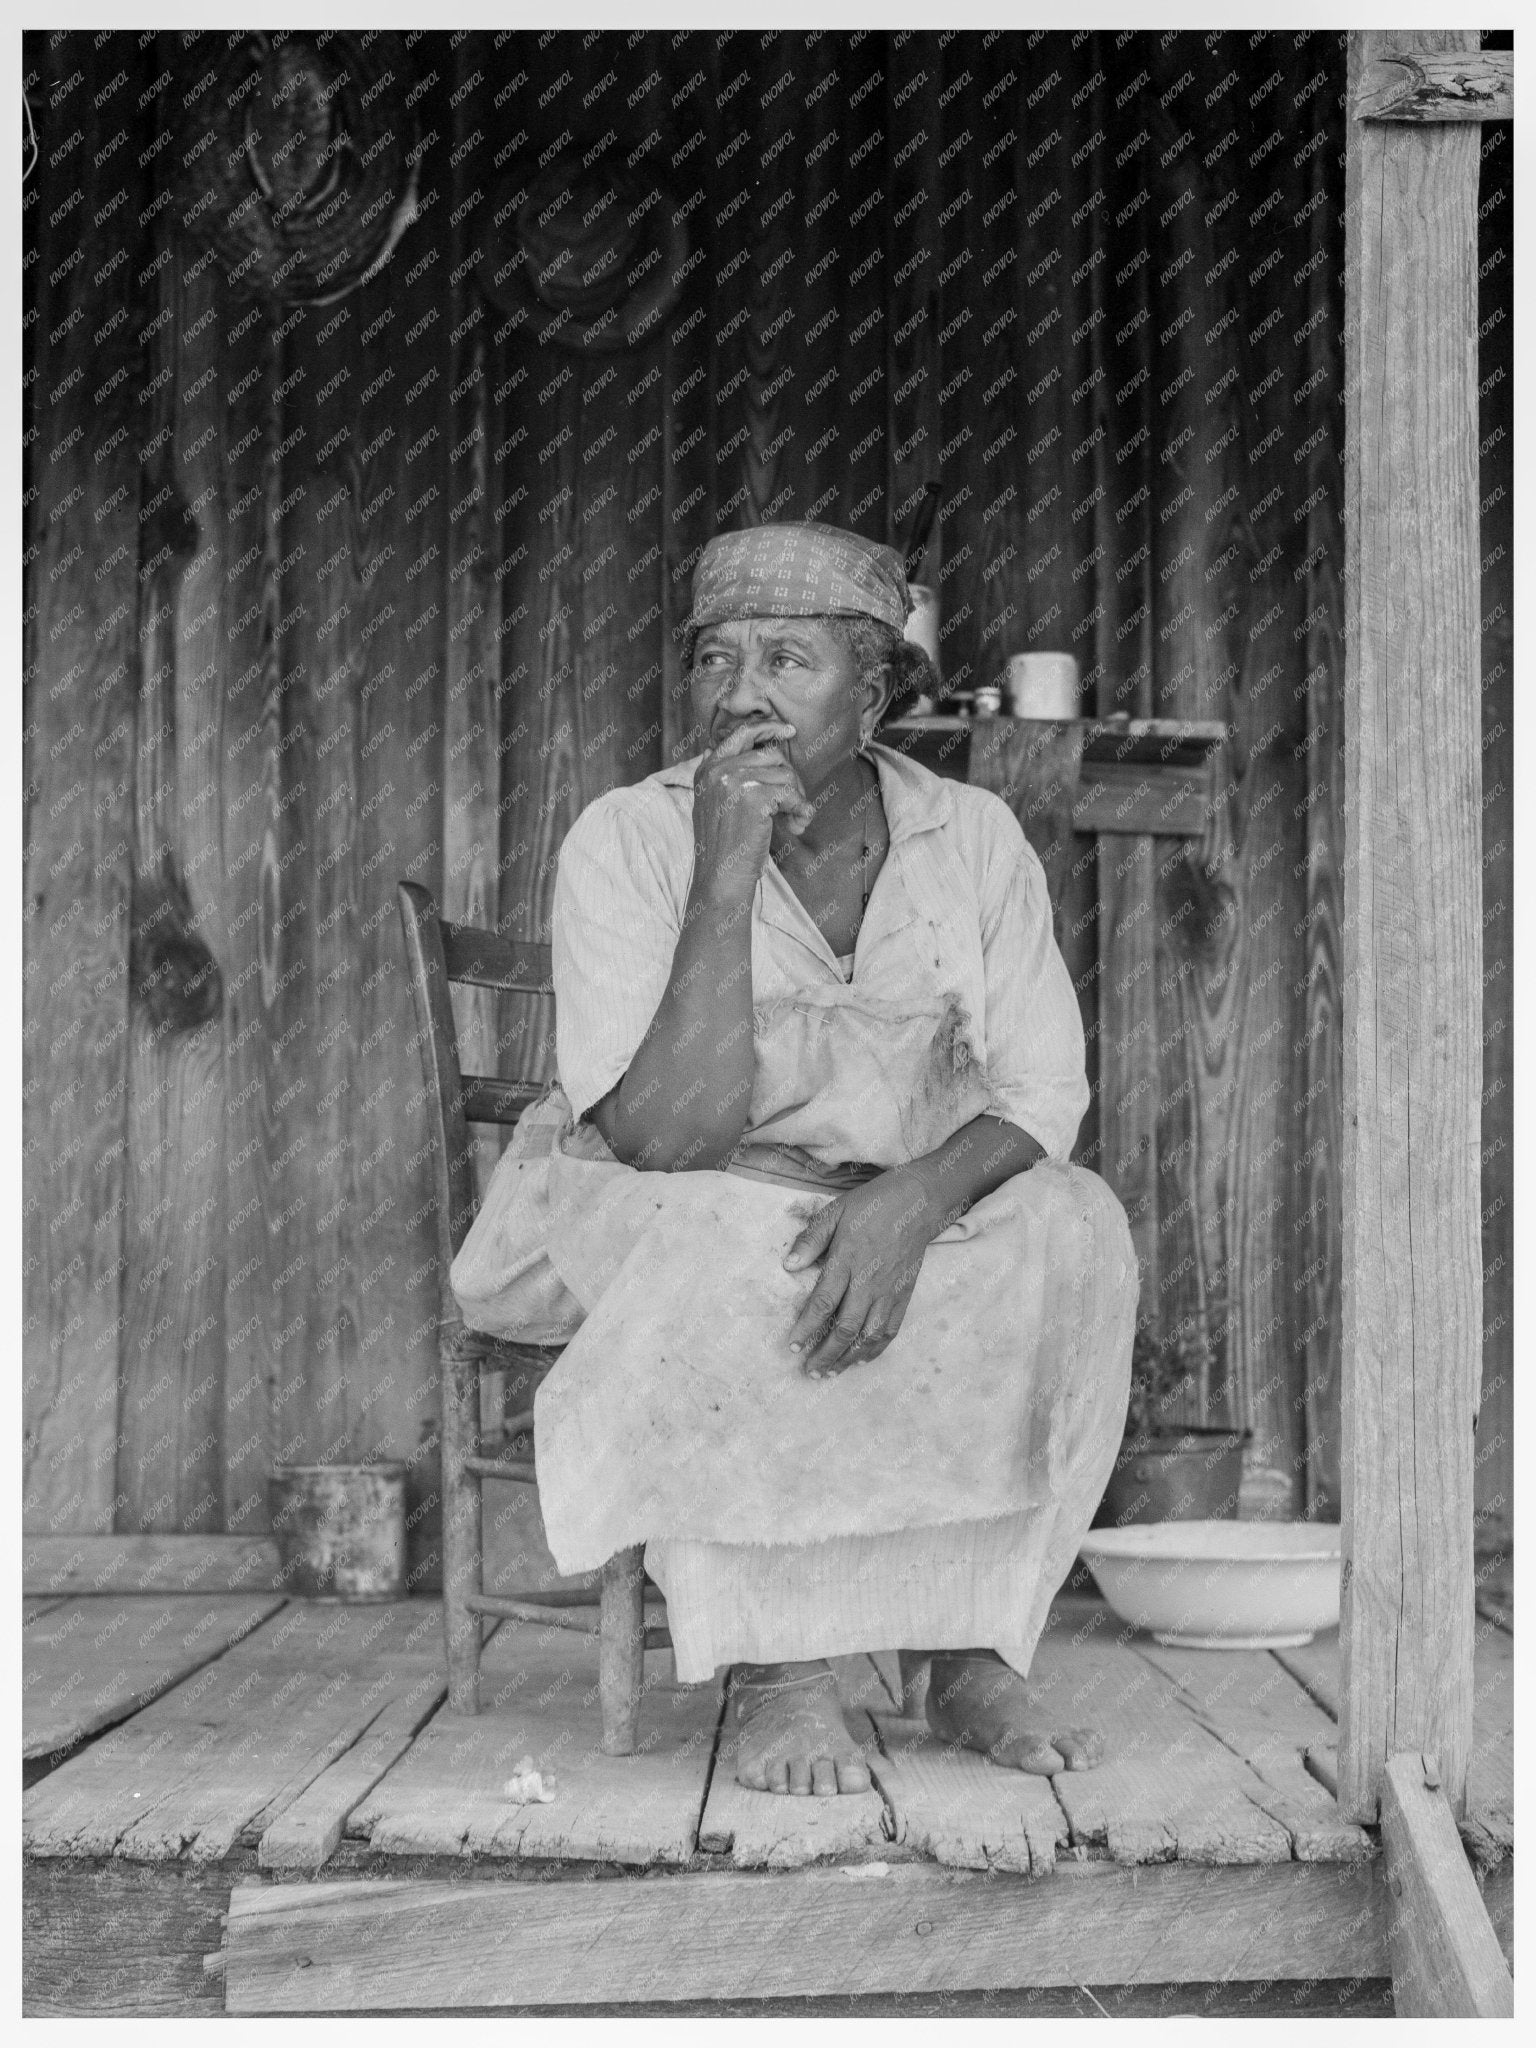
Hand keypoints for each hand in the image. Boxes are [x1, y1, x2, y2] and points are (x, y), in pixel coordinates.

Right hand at [693, 719, 813, 903]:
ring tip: (794, 820)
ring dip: (796, 798)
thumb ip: (714, 775)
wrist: (720, 878)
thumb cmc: (723, 848)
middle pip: (770, 754)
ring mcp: (733, 780)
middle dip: (789, 778)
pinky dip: (800, 810)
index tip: (788, 731)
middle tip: (794, 804)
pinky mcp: (753, 795)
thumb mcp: (710, 804)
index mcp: (706, 770)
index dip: (767, 727)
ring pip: (784, 774)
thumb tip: (709, 746)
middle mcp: (717, 770)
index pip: (739, 733)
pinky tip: (796, 827)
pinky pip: (790, 792)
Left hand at [782, 1170, 941, 1376]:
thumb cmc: (872, 1206)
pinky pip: (890, 1331)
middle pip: (846, 1328)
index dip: (806, 1328)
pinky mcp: (904, 1296)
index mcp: (848, 1260)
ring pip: (868, 1336)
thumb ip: (811, 1239)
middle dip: (825, 1354)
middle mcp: (869, 1282)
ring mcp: (889, 1292)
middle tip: (808, 1371)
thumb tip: (788, 1265)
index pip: (824, 1302)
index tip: (791, 1345)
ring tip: (829, 1373)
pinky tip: (859, 1360)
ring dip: (848, 1359)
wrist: (917, 1204)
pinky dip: (874, 1350)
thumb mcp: (835, 1212)